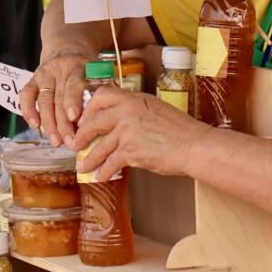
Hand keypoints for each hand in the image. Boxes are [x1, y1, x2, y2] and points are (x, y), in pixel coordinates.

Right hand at [19, 49, 92, 145]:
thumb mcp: (99, 72)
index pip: (75, 83)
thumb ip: (100, 91)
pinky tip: (35, 125)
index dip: (73, 101)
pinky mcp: (33, 78)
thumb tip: (100, 122)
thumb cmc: (88, 68)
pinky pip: (27, 95)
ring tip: (56, 141)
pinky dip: (29, 110)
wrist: (69, 47)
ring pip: (45, 99)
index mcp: (82, 65)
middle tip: (70, 142)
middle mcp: (63, 68)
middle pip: (60, 97)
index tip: (74, 118)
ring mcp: (46, 73)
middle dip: (64, 123)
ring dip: (49, 123)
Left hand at [73, 86, 205, 180]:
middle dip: (81, 136)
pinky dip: (103, 172)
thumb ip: (136, 111)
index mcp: (134, 99)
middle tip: (77, 144)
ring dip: (89, 159)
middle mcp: (127, 111)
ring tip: (84, 166)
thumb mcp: (156, 110)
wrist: (194, 145)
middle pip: (93, 122)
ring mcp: (127, 131)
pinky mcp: (130, 150)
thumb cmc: (181, 130)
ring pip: (99, 147)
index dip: (88, 109)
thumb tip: (120, 122)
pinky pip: (110, 163)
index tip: (85, 120)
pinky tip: (101, 176)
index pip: (101, 95)